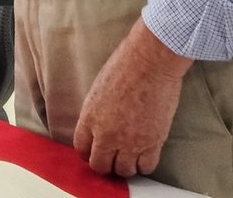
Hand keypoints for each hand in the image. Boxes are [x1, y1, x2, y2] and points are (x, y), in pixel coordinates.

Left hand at [73, 21, 191, 177]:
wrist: (149, 62)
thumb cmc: (125, 66)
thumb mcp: (99, 89)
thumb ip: (97, 112)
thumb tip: (100, 127)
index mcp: (89, 117)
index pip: (81, 148)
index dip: (88, 153)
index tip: (94, 153)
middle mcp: (106, 133)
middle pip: (100, 165)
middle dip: (105, 165)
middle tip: (113, 159)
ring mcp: (130, 140)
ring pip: (124, 171)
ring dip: (126, 167)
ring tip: (130, 158)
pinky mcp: (152, 142)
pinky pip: (146, 166)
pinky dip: (145, 165)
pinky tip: (145, 156)